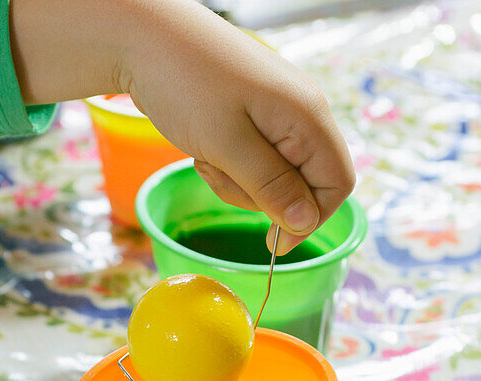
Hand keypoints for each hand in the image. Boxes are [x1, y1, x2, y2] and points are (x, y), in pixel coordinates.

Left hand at [9, 0, 354, 253]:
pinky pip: (254, 159)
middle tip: (220, 175)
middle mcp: (301, 113)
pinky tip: (203, 148)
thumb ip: (270, 187)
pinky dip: (229, 165)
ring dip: (239, 182)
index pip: (337, 184)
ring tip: (207, 157)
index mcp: (307, 117)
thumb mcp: (228, 145)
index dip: (309, 220)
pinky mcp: (254, 114)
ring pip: (275, 176)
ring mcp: (277, 112)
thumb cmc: (185, 83)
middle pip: (304, 184)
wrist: (143, 38)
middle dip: (262, 197)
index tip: (272, 243)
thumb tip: (304, 223)